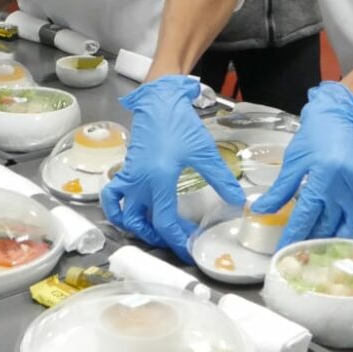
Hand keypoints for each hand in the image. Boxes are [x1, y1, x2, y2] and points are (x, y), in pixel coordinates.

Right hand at [101, 74, 245, 261]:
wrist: (159, 102)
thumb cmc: (180, 124)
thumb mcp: (204, 153)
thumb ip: (221, 179)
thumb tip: (238, 201)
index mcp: (160, 180)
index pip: (165, 223)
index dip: (178, 241)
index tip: (190, 250)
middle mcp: (140, 182)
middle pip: (145, 223)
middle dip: (161, 238)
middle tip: (178, 240)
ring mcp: (130, 177)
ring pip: (125, 214)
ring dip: (138, 228)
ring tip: (156, 231)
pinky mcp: (126, 170)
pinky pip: (113, 195)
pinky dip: (117, 208)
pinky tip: (131, 212)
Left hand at [252, 82, 352, 245]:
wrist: (345, 118)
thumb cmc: (317, 135)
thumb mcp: (294, 160)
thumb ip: (280, 190)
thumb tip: (261, 210)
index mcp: (323, 178)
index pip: (306, 216)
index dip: (293, 236)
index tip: (282, 251)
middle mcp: (343, 188)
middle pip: (325, 226)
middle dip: (309, 244)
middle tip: (295, 257)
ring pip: (342, 228)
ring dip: (327, 242)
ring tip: (310, 254)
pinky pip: (352, 219)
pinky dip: (340, 231)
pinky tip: (328, 238)